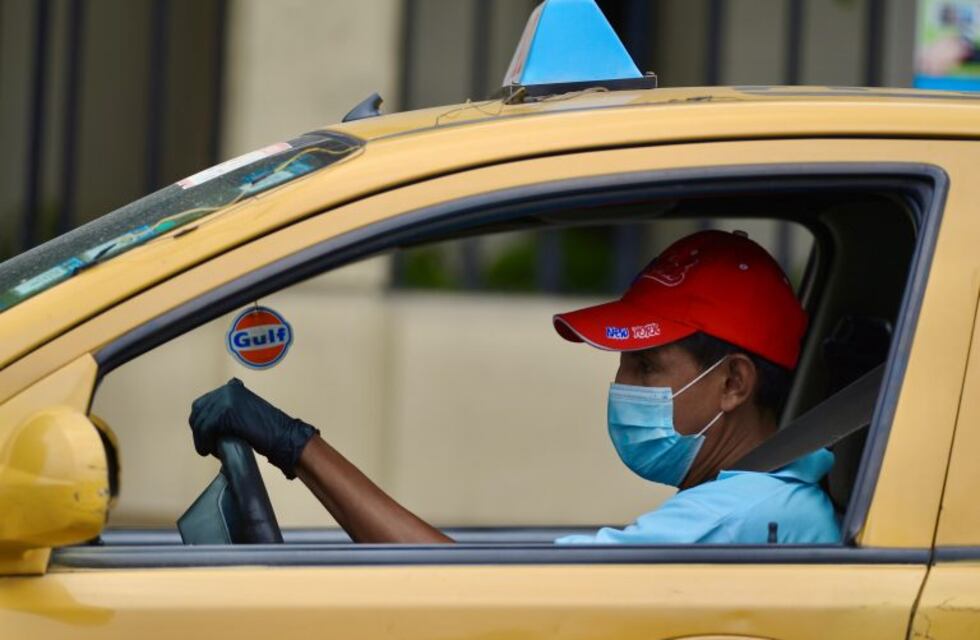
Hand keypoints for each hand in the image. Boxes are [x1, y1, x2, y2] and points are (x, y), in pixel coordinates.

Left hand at [189, 378, 317, 478]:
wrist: (281, 435)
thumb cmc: (267, 428)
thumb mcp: (245, 410)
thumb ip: (229, 408)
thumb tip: (210, 419)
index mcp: (231, 388)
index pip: (202, 404)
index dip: (201, 422)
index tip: (205, 435)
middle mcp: (226, 391)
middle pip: (198, 412)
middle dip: (199, 431)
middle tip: (207, 445)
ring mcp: (225, 401)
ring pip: (200, 423)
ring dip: (202, 439)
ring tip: (211, 450)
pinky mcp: (225, 414)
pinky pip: (205, 431)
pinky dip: (205, 443)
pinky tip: (213, 451)